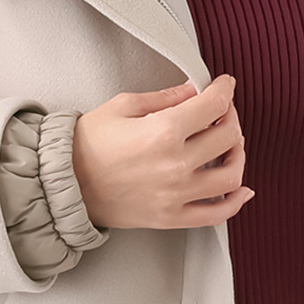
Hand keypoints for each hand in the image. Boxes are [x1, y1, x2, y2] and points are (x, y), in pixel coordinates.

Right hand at [72, 73, 254, 229]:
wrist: (63, 184)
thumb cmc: (86, 144)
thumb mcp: (123, 106)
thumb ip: (166, 98)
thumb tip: (195, 91)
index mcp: (164, 132)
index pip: (214, 106)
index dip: (225, 90)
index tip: (225, 85)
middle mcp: (175, 164)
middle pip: (229, 136)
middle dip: (231, 117)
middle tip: (221, 111)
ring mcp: (176, 195)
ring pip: (231, 175)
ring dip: (238, 154)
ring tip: (229, 144)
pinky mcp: (171, 217)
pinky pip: (216, 215)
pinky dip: (235, 202)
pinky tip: (240, 188)